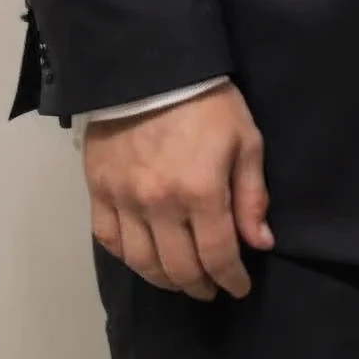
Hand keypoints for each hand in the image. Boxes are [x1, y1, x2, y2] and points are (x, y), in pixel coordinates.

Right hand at [84, 85, 273, 300]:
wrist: (148, 69)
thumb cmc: (207, 102)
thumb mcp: (245, 142)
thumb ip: (251, 196)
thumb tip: (260, 243)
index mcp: (200, 192)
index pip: (217, 256)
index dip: (231, 280)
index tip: (239, 287)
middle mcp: (159, 205)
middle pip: (179, 268)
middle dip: (200, 286)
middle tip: (211, 289)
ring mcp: (123, 200)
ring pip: (142, 262)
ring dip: (164, 280)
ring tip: (181, 280)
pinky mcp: (98, 191)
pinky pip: (109, 240)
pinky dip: (128, 257)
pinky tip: (144, 259)